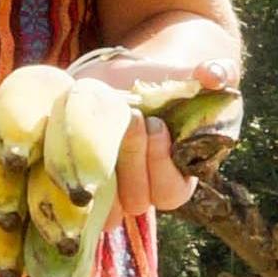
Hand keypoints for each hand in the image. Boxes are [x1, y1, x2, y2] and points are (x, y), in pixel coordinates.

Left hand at [69, 47, 234, 219]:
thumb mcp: (190, 76)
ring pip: (101, 204)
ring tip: (99, 128)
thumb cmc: (163, 83)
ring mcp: (104, 188)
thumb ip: (215, 72)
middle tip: (131, 119)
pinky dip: (62, 171)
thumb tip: (215, 74)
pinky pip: (65, 195)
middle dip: (133, 158)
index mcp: (173, 177)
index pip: (171, 192)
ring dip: (100, 168)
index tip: (156, 124)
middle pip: (136, 200)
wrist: (121, 79)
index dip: (162, 162)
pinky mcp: (72, 176)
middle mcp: (138, 189)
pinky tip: (63, 139)